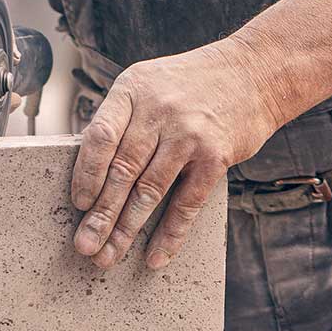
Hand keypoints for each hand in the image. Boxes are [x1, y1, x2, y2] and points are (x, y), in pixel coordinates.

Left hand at [70, 39, 280, 269]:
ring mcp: (187, 134)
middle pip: (121, 170)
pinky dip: (170, 234)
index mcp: (132, 90)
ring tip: (108, 256)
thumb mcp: (149, 84)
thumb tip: (89, 172)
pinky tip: (155, 256)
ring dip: (126, 230)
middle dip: (100, 214)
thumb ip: (122, 120)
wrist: (254, 73)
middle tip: (85, 246)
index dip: (85, 174)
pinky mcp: (215, 157)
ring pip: (148, 191)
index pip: (100, 136)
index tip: (78, 204)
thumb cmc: (191, 85)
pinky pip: (186, 203)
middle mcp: (158, 111)